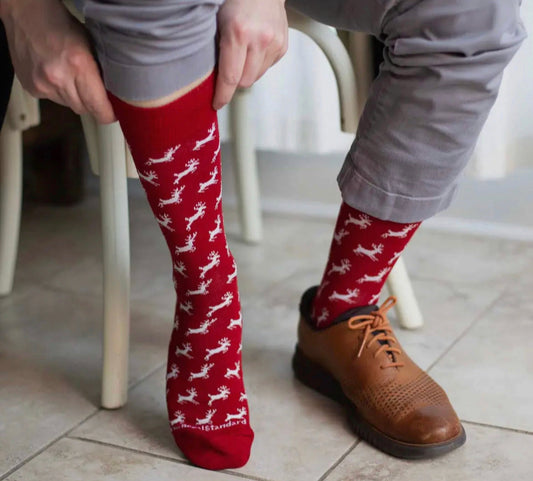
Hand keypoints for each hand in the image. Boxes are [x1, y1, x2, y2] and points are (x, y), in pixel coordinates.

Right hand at [0, 0, 115, 122]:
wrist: (25, 14)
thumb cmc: (60, 24)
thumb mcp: (90, 46)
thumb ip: (99, 72)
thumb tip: (110, 94)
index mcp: (79, 66)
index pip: (97, 106)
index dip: (107, 114)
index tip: (113, 116)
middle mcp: (59, 78)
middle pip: (83, 109)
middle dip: (91, 104)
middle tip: (93, 93)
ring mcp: (42, 84)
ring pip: (67, 105)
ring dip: (73, 97)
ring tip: (70, 77)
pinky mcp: (31, 87)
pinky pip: (52, 99)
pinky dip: (57, 92)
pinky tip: (55, 75)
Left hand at [213, 0, 287, 109]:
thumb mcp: (216, 21)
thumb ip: (216, 49)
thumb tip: (211, 78)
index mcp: (239, 33)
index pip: (230, 77)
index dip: (222, 95)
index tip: (217, 104)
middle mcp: (260, 39)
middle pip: (244, 81)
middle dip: (234, 80)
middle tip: (227, 68)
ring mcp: (274, 43)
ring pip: (256, 76)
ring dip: (246, 72)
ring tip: (241, 53)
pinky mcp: (282, 46)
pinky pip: (266, 67)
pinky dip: (257, 63)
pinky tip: (253, 47)